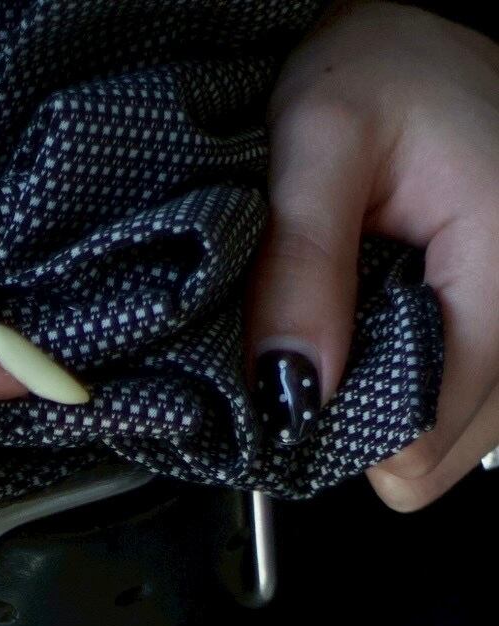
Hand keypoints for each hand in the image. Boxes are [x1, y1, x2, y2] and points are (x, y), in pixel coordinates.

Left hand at [244, 2, 498, 508]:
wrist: (434, 16)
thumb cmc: (394, 53)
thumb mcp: (322, 135)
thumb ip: (300, 264)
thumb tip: (288, 388)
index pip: (426, 435)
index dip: (344, 434)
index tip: (295, 390)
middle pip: (443, 451)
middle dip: (365, 422)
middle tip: (320, 346)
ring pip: (458, 434)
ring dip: (393, 403)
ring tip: (355, 326)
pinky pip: (468, 398)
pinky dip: (418, 381)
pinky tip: (385, 327)